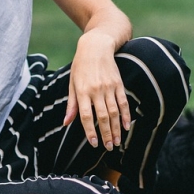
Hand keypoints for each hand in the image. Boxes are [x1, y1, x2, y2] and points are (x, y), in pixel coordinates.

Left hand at [64, 31, 130, 149]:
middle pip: (102, 117)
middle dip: (106, 134)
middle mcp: (96, 90)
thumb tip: (66, 123)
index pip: (85, 116)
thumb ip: (71, 104)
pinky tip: (127, 126)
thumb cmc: (80, 66)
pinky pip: (123, 102)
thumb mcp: (72, 83)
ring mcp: (109, 87)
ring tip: (117, 142)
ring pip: (114, 112)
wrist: (96, 46)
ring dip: (116, 128)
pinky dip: (126, 115)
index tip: (93, 143)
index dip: (90, 131)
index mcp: (82, 91)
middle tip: (109, 147)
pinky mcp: (119, 83)